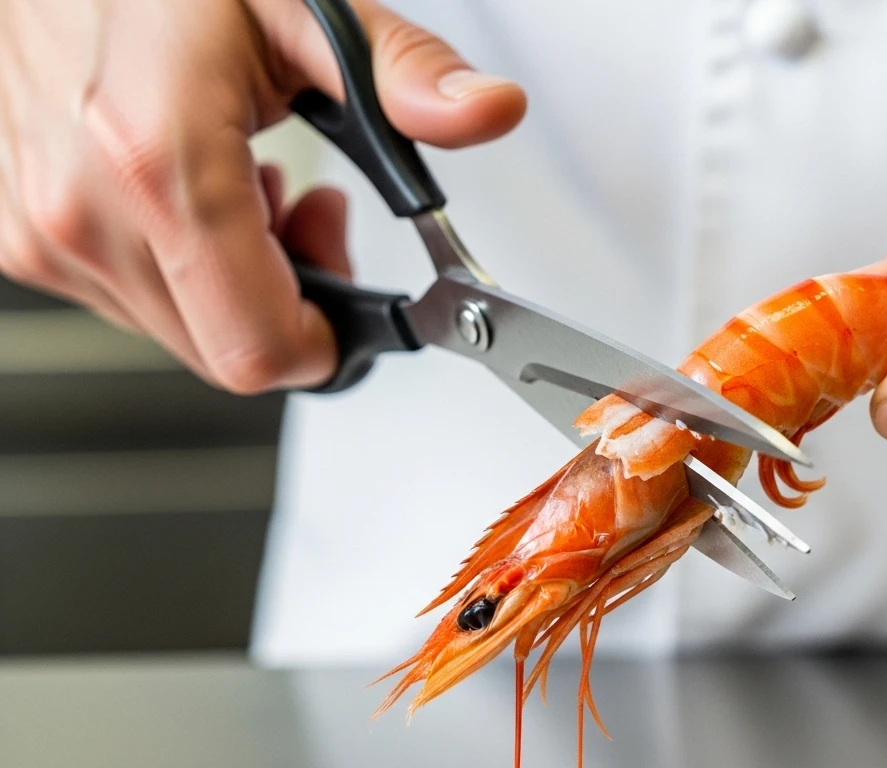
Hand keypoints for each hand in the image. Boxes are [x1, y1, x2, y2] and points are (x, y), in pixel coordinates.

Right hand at [0, 0, 524, 391]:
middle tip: (311, 211)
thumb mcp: (305, 9)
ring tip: (253, 183)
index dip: (330, 344)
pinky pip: (131, 301)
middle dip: (294, 303)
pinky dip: (183, 265)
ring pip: (182, 333)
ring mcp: (41, 230)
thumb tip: (486, 110)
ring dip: (239, 282)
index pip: (259, 346)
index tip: (361, 306)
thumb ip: (405, 72)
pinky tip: (195, 189)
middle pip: (226, 351)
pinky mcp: (20, 234)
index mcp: (156, 161)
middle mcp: (82, 210)